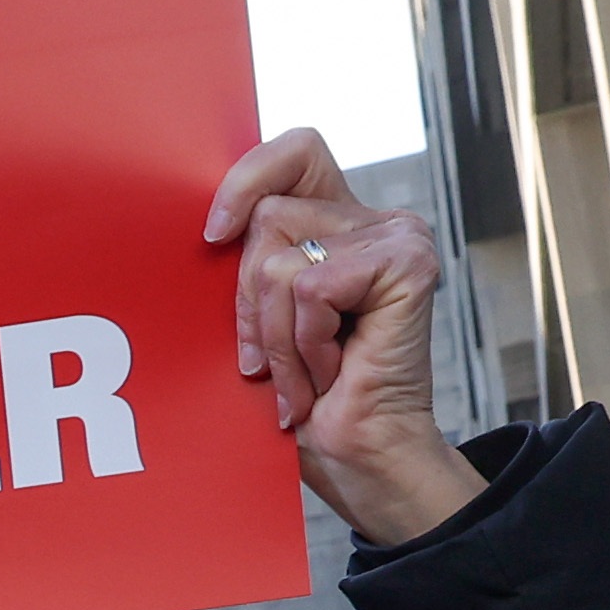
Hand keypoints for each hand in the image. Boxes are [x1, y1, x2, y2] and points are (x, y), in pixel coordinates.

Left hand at [204, 131, 483, 547]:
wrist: (355, 457)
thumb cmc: (303, 400)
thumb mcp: (257, 321)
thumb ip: (245, 265)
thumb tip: (202, 230)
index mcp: (338, 224)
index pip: (294, 152)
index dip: (246, 180)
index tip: (213, 237)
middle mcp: (374, 221)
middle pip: (267, 217)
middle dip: (250, 301)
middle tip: (275, 358)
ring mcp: (398, 237)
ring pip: (280, 260)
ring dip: (277, 335)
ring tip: (306, 372)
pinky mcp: (407, 262)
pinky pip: (309, 287)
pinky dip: (303, 342)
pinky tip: (331, 370)